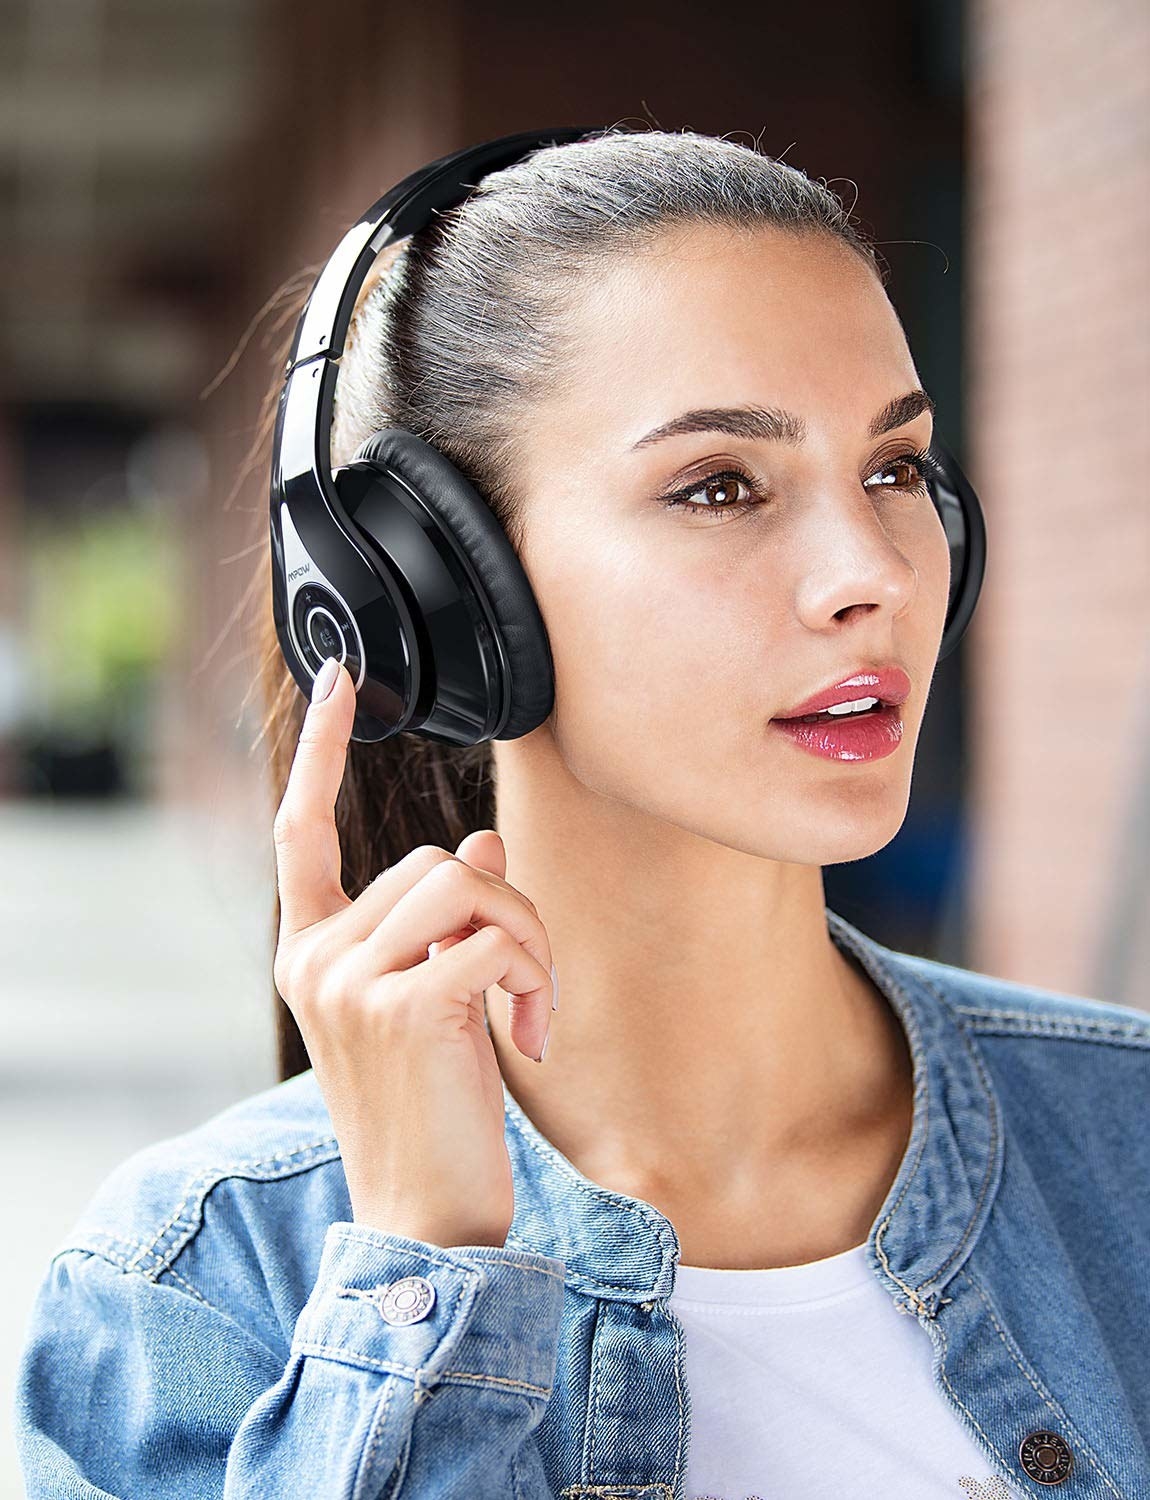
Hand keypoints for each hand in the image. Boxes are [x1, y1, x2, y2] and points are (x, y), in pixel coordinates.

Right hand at [271, 659, 555, 1248]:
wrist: (425, 1213)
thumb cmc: (432, 1106)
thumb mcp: (433, 1000)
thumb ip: (448, 922)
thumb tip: (490, 844)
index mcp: (309, 950)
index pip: (300, 828)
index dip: (322, 752)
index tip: (340, 682)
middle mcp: (315, 956)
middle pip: (439, 860)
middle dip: (509, 913)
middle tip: (525, 990)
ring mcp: (349, 979)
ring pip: (471, 885)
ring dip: (528, 940)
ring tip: (528, 1012)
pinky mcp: (401, 1005)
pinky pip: (498, 939)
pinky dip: (536, 978)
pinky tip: (530, 1040)